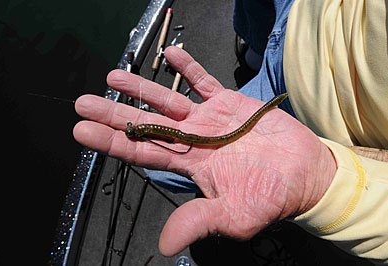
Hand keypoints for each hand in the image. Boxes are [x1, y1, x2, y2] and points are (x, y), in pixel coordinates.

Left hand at [73, 46, 336, 255]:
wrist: (304, 174)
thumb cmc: (271, 197)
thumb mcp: (235, 216)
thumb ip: (200, 221)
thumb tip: (166, 245)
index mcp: (190, 165)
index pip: (142, 152)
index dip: (112, 142)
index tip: (82, 131)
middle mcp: (193, 140)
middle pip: (146, 123)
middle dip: (114, 113)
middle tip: (83, 102)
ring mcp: (209, 118)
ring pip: (168, 99)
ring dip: (142, 88)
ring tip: (112, 76)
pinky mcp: (229, 102)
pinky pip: (204, 81)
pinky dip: (188, 67)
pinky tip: (170, 54)